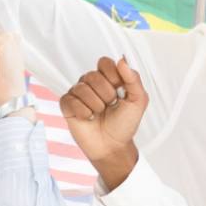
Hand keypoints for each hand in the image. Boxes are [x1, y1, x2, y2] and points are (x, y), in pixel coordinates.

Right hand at [59, 56, 147, 188]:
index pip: (104, 62)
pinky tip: (89, 118)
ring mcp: (78, 94)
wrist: (113, 146)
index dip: (113, 75)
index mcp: (108, 78)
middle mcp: (92, 83)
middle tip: (111, 105)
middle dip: (106, 94)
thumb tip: (123, 60)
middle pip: (92, 75)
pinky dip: (83, 111)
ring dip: (95, 104)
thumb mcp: (138, 101)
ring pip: (81, 88)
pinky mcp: (68, 106)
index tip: (120, 89)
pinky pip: (70, 100)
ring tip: (100, 113)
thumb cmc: (124, 124)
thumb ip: (133, 79)